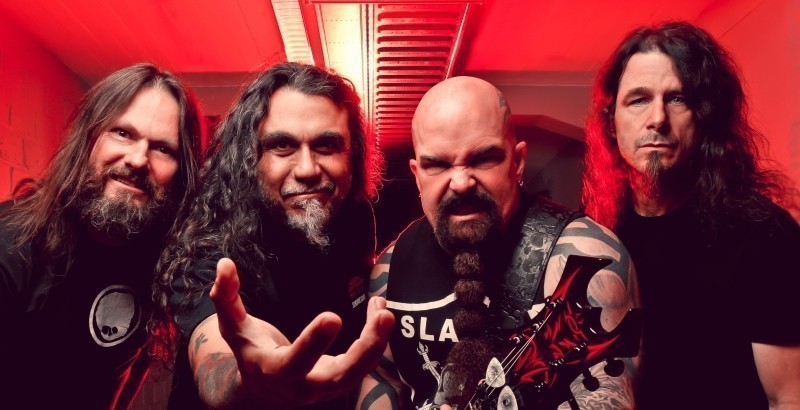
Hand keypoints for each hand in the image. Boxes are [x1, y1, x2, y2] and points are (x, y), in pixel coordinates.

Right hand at [210, 257, 394, 405]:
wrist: (262, 391)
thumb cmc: (249, 351)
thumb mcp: (232, 326)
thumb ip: (225, 297)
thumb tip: (224, 263)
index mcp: (274, 372)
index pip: (295, 362)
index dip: (314, 343)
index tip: (333, 316)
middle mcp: (302, 387)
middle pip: (339, 378)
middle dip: (364, 351)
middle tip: (384, 316)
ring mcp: (325, 389)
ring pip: (358, 373)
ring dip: (377, 342)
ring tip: (384, 309)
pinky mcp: (341, 382)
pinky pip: (364, 365)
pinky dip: (376, 341)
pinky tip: (382, 312)